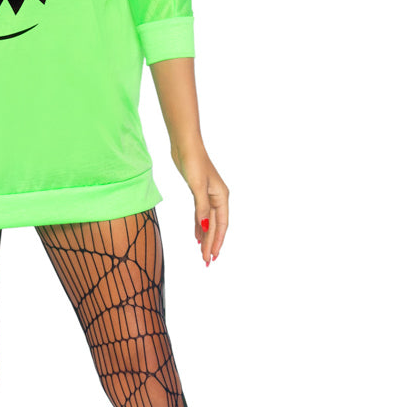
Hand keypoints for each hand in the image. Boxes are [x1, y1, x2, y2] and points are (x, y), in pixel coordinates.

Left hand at [171, 146, 228, 264]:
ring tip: (202, 253)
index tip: (213, 256)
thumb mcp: (198, 186)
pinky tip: (196, 236)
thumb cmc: (194, 162)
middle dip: (211, 243)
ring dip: (205, 237)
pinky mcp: (198, 193)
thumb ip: (201, 208)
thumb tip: (203, 228)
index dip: (218, 241)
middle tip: (206, 261)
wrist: (185, 145)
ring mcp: (208, 196)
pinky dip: (198, 226)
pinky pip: (200, 214)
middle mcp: (217, 198)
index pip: (221, 224)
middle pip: (215, 226)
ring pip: (207, 222)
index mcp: (222, 197)